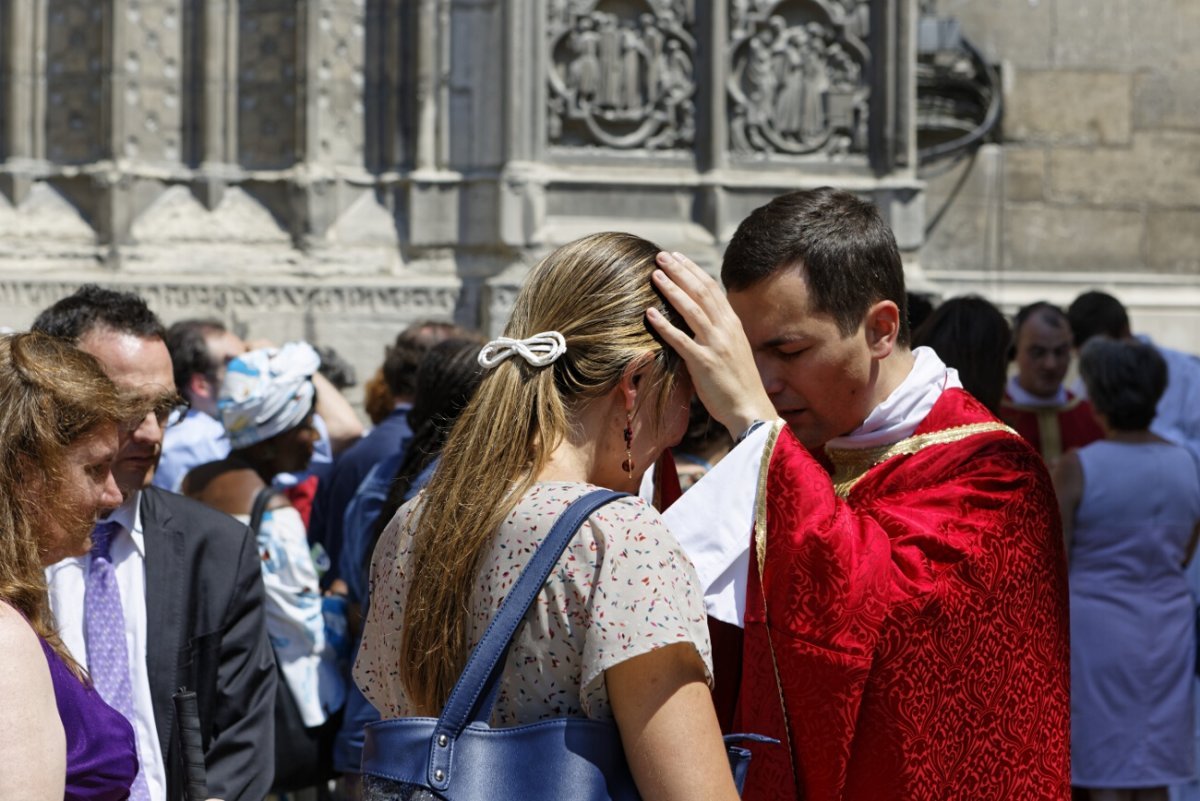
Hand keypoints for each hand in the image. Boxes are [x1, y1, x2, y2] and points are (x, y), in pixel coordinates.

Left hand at [646, 251, 775, 437]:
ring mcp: (715, 345)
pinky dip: (664, 324)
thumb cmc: (739, 384)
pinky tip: (649, 312)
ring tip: (655, 275)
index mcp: (732, 325)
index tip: (678, 258)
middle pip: (701, 292)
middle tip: (661, 256)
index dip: (693, 271)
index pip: (712, 289)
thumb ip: (718, 333)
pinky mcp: (704, 363)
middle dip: (680, 271)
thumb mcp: (733, 350)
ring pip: (691, 309)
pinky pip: (681, 340)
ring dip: (672, 290)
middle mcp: (725, 330)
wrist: (750, 409)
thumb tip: (700, 321)